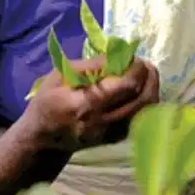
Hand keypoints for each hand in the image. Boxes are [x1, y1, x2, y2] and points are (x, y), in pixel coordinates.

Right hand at [18, 56, 159, 151]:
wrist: (43, 139)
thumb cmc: (47, 103)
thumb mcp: (59, 77)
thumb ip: (89, 66)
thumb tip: (117, 55)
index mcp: (86, 104)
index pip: (125, 86)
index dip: (137, 69)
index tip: (135, 58)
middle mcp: (102, 121)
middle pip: (142, 100)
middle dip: (150, 78)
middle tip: (145, 65)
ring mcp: (111, 133)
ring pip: (146, 112)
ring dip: (151, 90)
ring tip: (146, 76)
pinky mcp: (115, 139)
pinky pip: (140, 120)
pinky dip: (145, 104)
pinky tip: (140, 92)